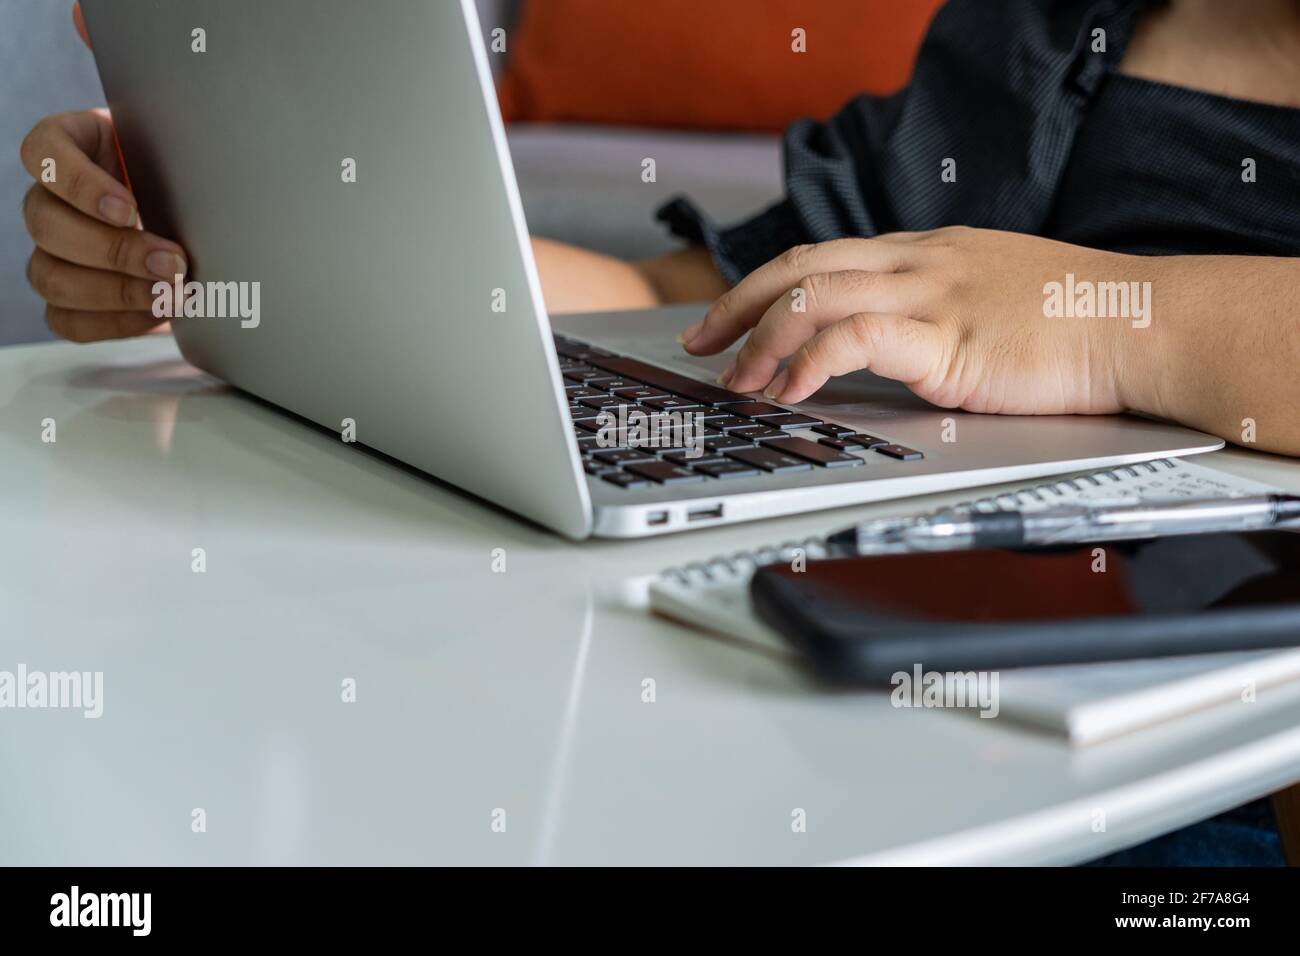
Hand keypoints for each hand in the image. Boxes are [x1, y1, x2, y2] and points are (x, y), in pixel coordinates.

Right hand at [20, 3, 187, 342]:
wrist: (206, 219)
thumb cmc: (184, 167)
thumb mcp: (175, 124)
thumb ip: (143, 74)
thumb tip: (83, 11)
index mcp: (68, 145)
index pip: (40, 155)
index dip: (78, 184)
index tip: (130, 205)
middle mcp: (52, 199)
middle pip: (47, 226)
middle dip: (114, 250)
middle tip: (175, 262)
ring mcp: (56, 251)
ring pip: (52, 276)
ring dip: (114, 292)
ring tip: (171, 294)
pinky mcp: (74, 298)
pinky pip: (67, 320)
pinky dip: (109, 323)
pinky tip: (153, 317)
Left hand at [679, 227, 1154, 415]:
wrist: (1143, 323)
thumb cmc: (1074, 322)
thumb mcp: (986, 302)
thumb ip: (931, 315)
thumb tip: (881, 347)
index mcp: (922, 253)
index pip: (820, 257)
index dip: (762, 287)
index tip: (727, 320)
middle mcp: (916, 263)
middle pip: (798, 266)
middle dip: (736, 306)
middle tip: (698, 345)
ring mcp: (930, 296)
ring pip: (812, 296)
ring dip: (760, 341)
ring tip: (735, 381)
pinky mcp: (948, 339)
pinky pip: (855, 338)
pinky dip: (808, 362)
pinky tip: (790, 391)